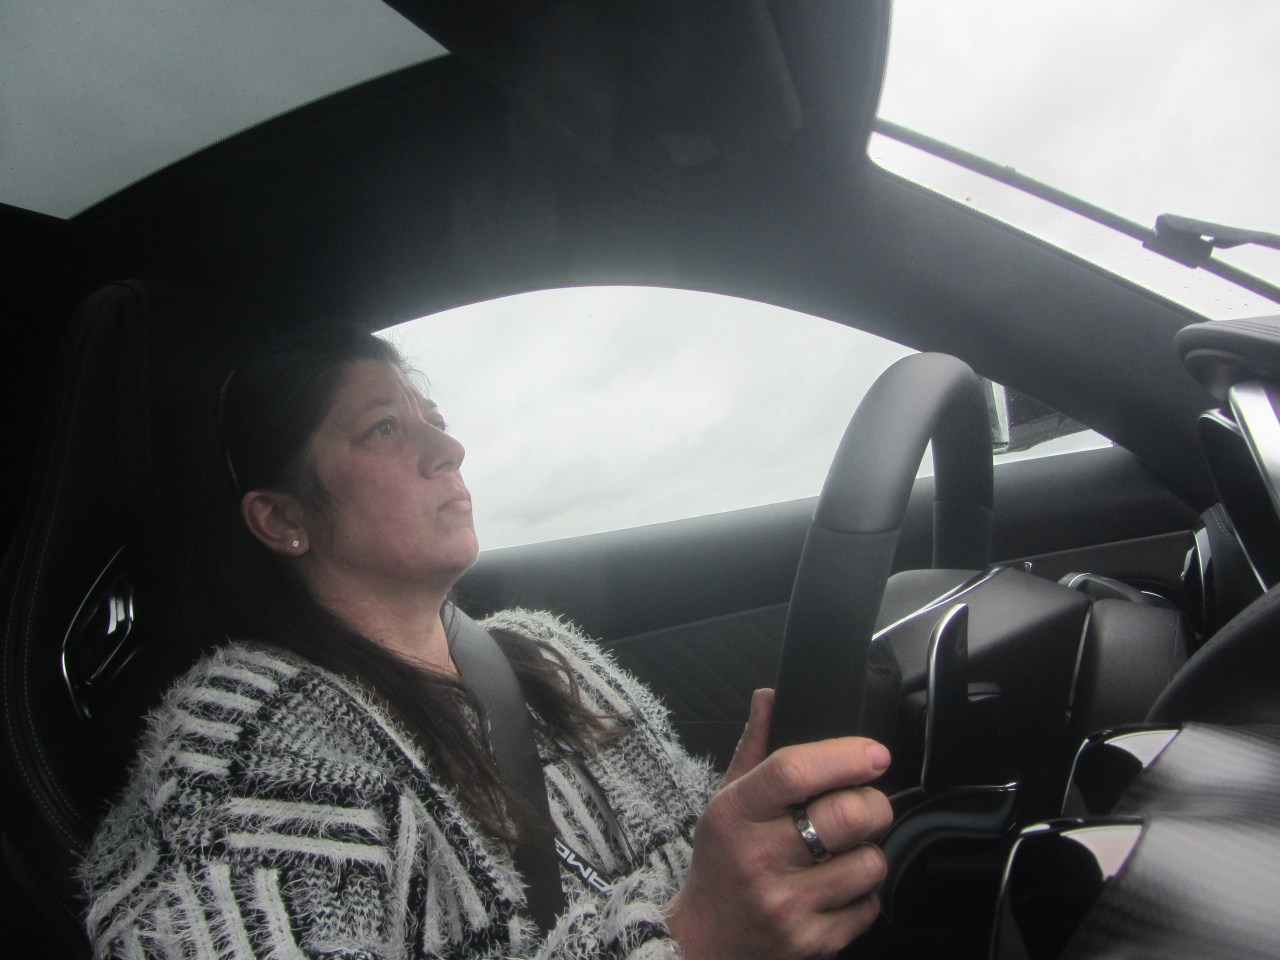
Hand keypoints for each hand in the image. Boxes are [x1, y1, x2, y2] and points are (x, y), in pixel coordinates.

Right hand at [665, 689, 892, 959]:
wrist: (706, 943)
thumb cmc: (722, 864)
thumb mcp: (724, 802)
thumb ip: (754, 748)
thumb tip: (770, 695)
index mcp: (734, 814)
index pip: (794, 771)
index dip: (844, 756)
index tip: (873, 753)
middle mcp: (758, 859)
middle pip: (846, 815)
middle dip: (873, 804)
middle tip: (865, 804)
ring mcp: (786, 905)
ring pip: (869, 862)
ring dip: (870, 852)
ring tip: (846, 852)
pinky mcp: (811, 942)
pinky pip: (870, 906)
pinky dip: (864, 894)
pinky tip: (838, 888)